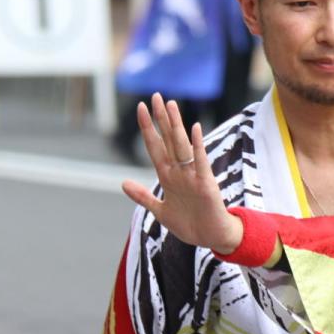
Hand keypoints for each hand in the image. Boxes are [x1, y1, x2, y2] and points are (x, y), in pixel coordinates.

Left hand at [121, 94, 243, 254]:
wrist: (211, 238)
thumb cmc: (189, 224)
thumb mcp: (159, 211)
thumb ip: (142, 196)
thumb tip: (123, 182)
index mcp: (167, 176)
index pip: (154, 146)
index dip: (147, 128)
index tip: (140, 108)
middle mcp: (179, 171)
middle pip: (168, 139)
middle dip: (161, 119)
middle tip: (156, 96)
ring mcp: (192, 175)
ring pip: (181, 145)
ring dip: (176, 125)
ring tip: (171, 105)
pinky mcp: (206, 183)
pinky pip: (201, 161)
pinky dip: (198, 146)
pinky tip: (195, 129)